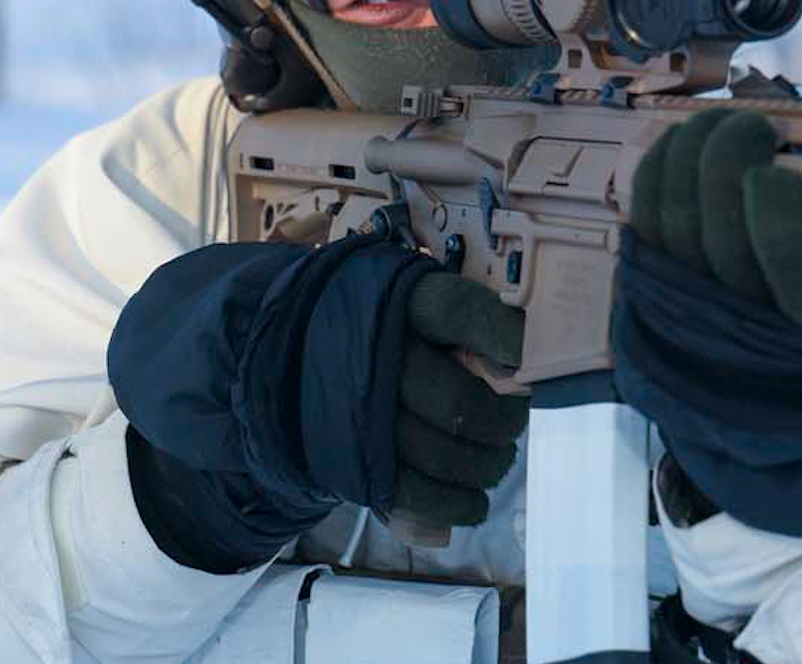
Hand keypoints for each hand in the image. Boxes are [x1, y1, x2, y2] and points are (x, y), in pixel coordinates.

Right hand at [109, 233, 525, 574]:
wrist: (279, 352)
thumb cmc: (369, 322)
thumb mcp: (404, 296)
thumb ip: (459, 322)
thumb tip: (517, 363)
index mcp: (395, 300)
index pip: (457, 311)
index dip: (500, 338)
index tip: (522, 361)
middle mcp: (375, 355)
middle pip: (458, 401)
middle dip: (502, 421)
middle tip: (514, 420)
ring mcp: (359, 411)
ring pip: (442, 453)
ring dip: (485, 465)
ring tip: (497, 459)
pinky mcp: (350, 461)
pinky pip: (413, 494)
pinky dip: (454, 505)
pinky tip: (475, 502)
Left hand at [628, 107, 801, 329]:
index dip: (783, 232)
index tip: (776, 173)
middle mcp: (770, 313)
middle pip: (729, 253)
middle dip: (730, 170)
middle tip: (753, 124)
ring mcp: (711, 295)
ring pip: (681, 231)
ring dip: (693, 158)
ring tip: (722, 120)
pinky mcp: (667, 267)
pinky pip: (648, 219)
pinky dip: (661, 168)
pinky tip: (683, 136)